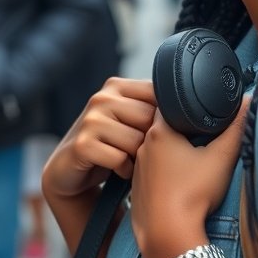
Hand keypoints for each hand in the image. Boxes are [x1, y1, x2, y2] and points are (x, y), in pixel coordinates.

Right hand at [42, 77, 155, 200]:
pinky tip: (119, 170)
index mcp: (116, 86)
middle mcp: (101, 98)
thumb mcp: (129, 121)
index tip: (160, 133)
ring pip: (137, 140)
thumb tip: (188, 109)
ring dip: (139, 158)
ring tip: (131, 161)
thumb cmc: (108, 145)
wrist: (69, 171)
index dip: (165, 118)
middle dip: (151, 141)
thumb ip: (149, 109)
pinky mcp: (82, 145)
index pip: (157, 93)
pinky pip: (120, 158)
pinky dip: (125, 169)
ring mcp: (90, 120)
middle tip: (142, 152)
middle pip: (150, 118)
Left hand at [130, 97, 249, 257]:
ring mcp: (137, 170)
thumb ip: (237, 128)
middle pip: (163, 128)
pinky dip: (164, 175)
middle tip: (202, 138)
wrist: (168, 236)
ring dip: (171, 154)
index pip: (168, 103)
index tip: (201, 112)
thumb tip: (249, 101)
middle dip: (182, 130)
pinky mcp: (137, 191)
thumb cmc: (193, 194)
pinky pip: (151, 174)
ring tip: (192, 164)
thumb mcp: (221, 157)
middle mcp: (143, 147)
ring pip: (156, 152)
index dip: (186, 105)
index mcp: (159, 132)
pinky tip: (179, 185)